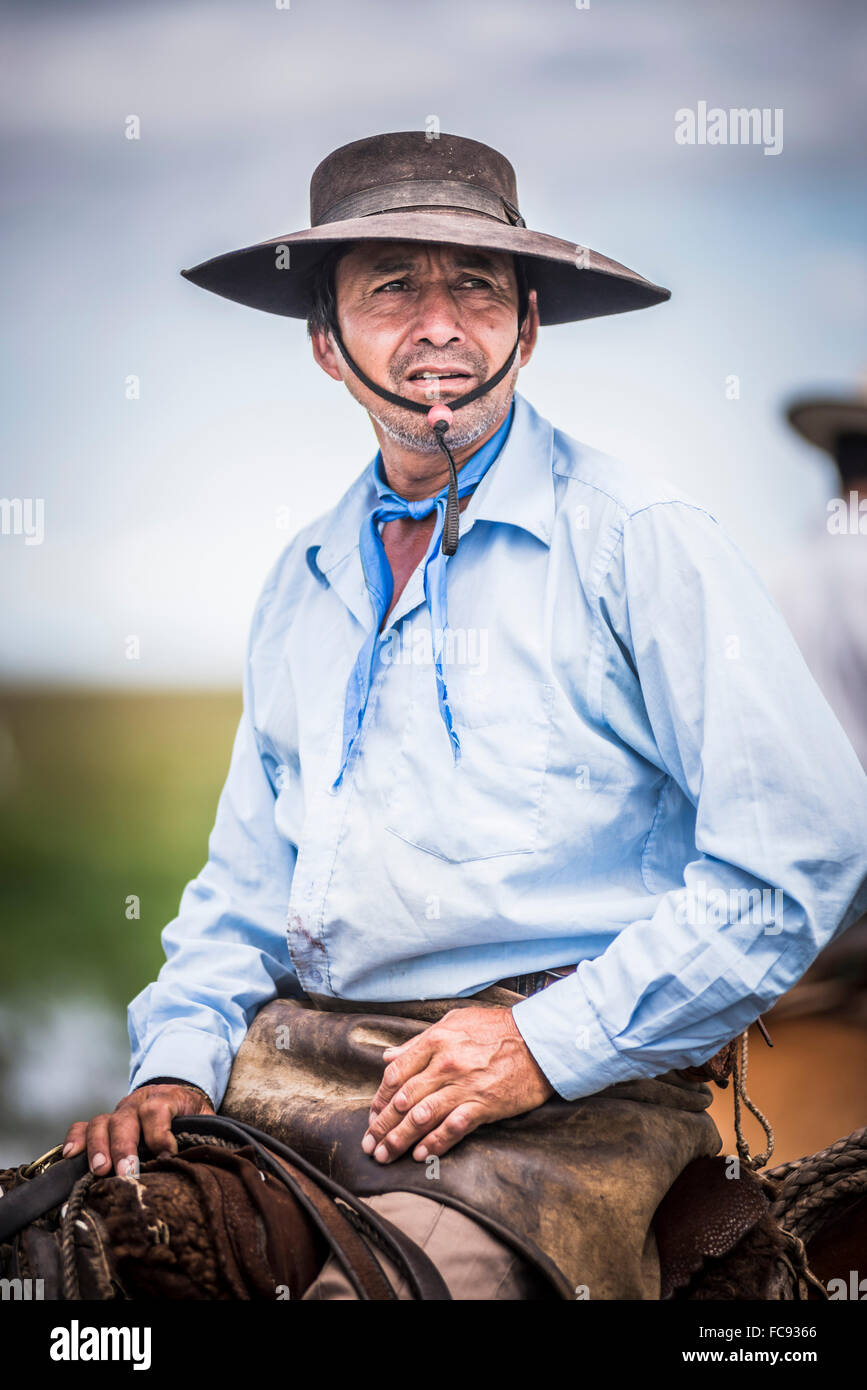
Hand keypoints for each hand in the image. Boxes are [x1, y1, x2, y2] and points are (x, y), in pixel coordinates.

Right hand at [62, 1082, 214, 1176]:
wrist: (177, 1095)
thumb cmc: (191, 1116)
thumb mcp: (204, 1119)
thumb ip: (205, 1134)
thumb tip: (212, 1160)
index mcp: (165, 1099)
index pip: (157, 1110)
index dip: (160, 1135)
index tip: (166, 1158)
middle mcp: (137, 1104)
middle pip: (126, 1120)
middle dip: (125, 1147)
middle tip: (126, 1173)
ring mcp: (118, 1113)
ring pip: (101, 1123)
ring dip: (98, 1147)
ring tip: (100, 1171)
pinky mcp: (104, 1123)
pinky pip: (83, 1125)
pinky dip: (76, 1138)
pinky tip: (71, 1155)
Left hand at [362, 1005, 553, 1164]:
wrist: (540, 1040)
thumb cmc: (498, 1029)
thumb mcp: (456, 1022)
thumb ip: (420, 1041)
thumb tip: (390, 1056)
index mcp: (435, 1041)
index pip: (396, 1074)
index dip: (379, 1098)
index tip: (373, 1115)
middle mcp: (445, 1064)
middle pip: (403, 1100)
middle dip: (382, 1126)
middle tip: (370, 1145)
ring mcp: (464, 1086)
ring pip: (421, 1117)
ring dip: (399, 1140)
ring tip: (386, 1155)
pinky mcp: (483, 1105)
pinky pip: (451, 1128)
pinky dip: (433, 1144)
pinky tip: (420, 1155)